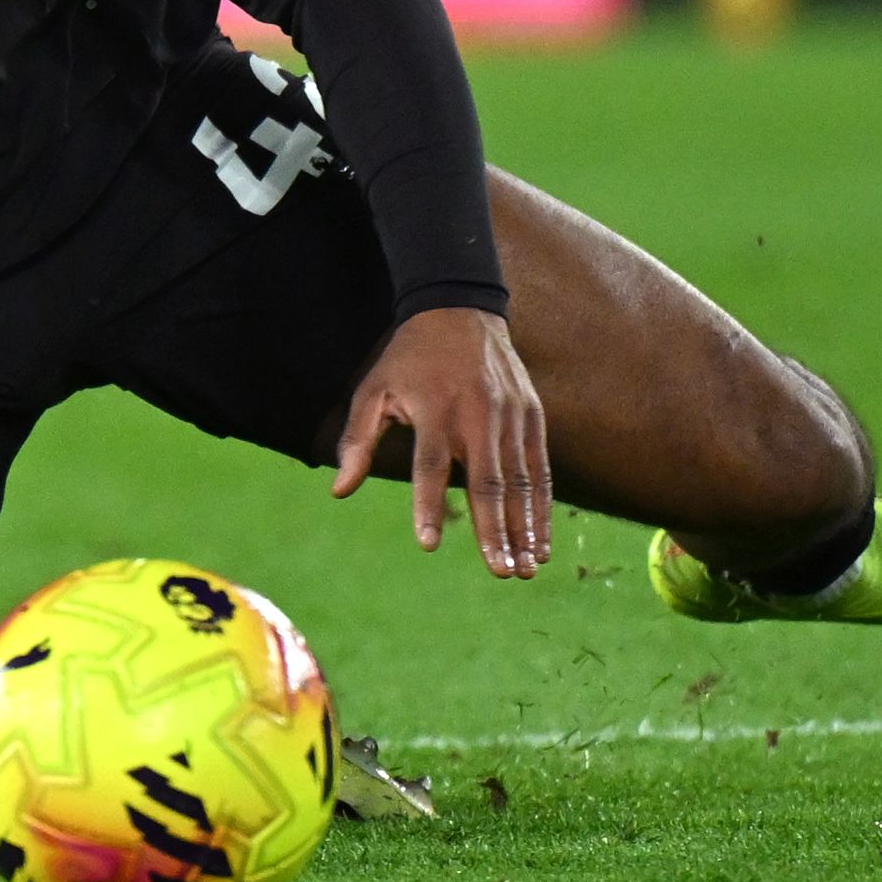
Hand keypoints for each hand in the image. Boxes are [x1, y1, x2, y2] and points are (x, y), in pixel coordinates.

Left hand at [330, 305, 551, 576]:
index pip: (430, 465)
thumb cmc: (409, 358)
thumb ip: (357, 440)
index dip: (428, 504)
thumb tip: (338, 491)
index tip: (427, 544)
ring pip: (521, 481)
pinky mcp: (532, 417)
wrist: (460, 310)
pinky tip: (542, 542)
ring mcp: (510, 417)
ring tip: (526, 569)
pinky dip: (543, 507)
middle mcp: (477, 415)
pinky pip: (540, 469)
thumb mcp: (373, 390)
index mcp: (435, 409)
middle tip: (500, 572)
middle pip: (487, 481)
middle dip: (494, 530)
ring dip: (525, 527)